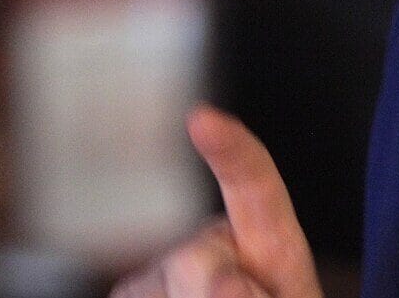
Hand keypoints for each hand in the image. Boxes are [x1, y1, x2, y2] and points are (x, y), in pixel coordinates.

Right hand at [110, 105, 324, 297]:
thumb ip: (267, 297)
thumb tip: (224, 282)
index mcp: (271, 245)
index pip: (255, 186)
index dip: (231, 150)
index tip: (203, 119)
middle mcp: (213, 247)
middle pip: (190, 257)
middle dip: (208, 293)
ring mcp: (166, 274)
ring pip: (149, 286)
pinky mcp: (131, 291)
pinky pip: (127, 294)